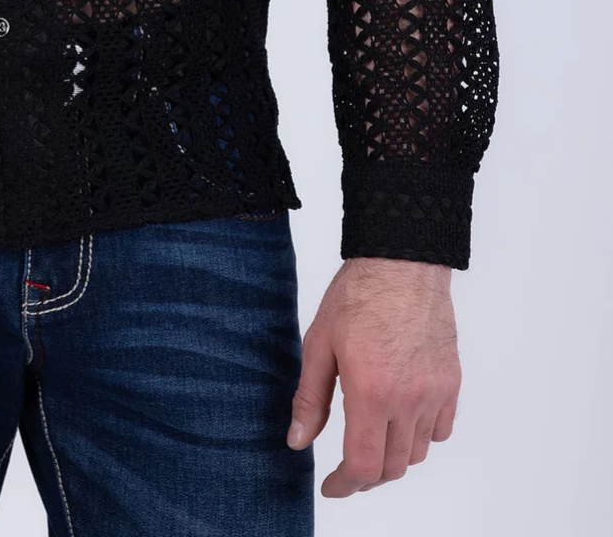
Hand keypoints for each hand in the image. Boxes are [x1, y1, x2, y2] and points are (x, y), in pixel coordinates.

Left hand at [286, 256, 459, 495]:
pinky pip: (440, 430)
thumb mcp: (319, 343)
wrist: (402, 261)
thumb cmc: (358, 295)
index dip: (345, 486)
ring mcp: (434, 392)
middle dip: (366, 476)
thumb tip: (297, 441)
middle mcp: (408, 399)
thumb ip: (310, 398)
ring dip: (393, 456)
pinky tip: (401, 420)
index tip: (332, 487)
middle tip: (346, 468)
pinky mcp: (451, 382)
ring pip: (418, 453)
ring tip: (372, 440)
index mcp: (371, 391)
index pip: (363, 465)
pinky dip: (422, 436)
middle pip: (392, 467)